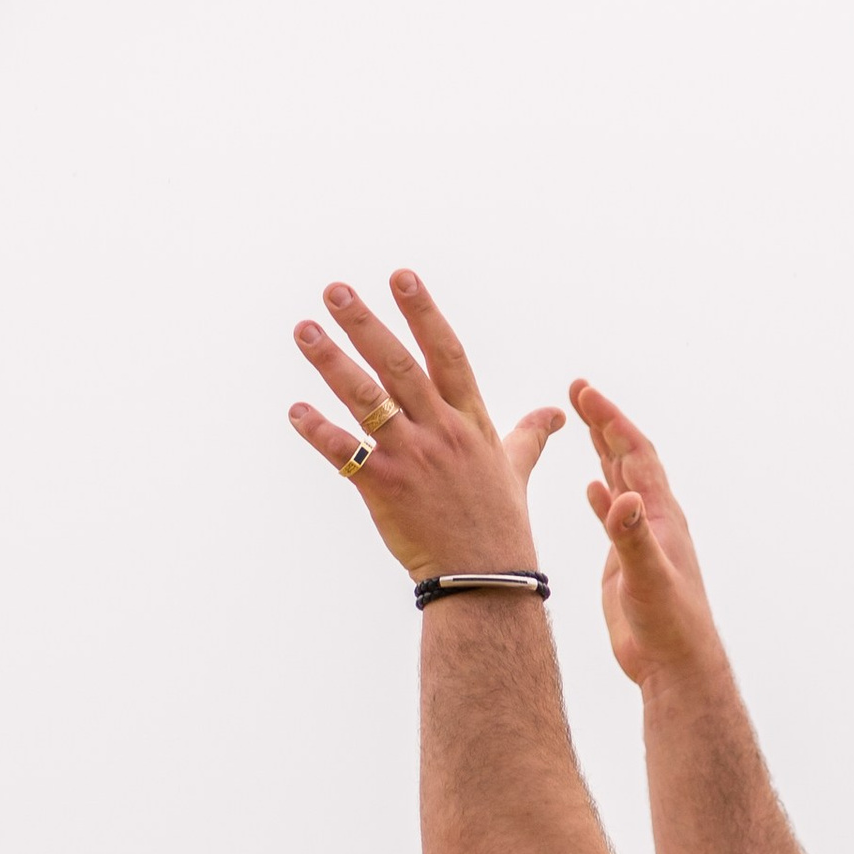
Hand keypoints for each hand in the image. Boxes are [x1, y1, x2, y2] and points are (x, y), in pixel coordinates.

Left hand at [292, 273, 561, 582]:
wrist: (485, 577)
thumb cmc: (500, 522)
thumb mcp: (517, 468)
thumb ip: (530, 433)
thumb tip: (557, 412)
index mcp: (471, 420)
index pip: (447, 353)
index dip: (423, 312)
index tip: (401, 276)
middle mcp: (441, 431)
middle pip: (399, 365)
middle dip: (365, 323)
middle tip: (334, 290)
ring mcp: (413, 458)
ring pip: (367, 400)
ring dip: (332, 362)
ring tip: (304, 331)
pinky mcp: (386, 488)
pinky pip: (345, 453)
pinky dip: (319, 430)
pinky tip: (295, 410)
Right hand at [573, 380, 721, 689]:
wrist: (675, 662)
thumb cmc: (669, 623)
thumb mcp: (647, 578)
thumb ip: (633, 539)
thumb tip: (623, 498)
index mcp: (661, 515)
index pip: (635, 453)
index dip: (611, 419)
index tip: (583, 391)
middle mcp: (654, 519)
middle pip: (628, 457)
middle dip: (605, 422)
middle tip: (578, 390)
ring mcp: (642, 539)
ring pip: (622, 481)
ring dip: (604, 450)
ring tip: (585, 422)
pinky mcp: (628, 561)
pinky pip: (616, 517)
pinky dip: (603, 496)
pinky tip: (592, 489)